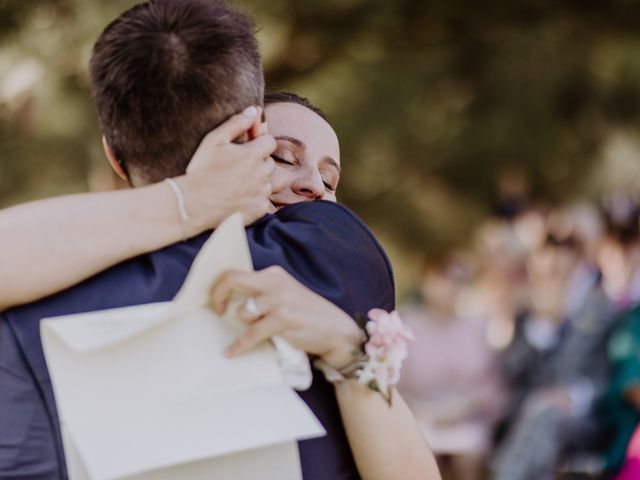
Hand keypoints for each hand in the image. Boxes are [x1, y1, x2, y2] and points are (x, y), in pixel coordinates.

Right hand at [175, 106, 275, 233]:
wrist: (194, 204)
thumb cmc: (201, 170)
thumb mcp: (214, 140)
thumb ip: (236, 123)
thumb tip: (254, 110)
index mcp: (254, 154)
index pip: (270, 141)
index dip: (258, 142)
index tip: (246, 147)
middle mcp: (262, 173)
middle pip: (269, 162)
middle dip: (258, 161)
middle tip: (236, 166)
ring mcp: (262, 192)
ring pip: (267, 181)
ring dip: (257, 180)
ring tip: (235, 183)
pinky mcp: (260, 209)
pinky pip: (264, 200)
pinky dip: (255, 198)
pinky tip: (238, 197)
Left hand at [210, 266, 363, 368]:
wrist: (336, 331)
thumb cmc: (309, 315)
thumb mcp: (286, 295)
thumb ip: (264, 293)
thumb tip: (232, 300)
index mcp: (274, 275)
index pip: (238, 272)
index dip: (220, 286)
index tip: (217, 301)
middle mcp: (275, 283)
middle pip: (233, 280)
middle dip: (218, 294)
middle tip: (217, 310)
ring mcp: (279, 300)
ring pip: (243, 312)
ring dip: (245, 325)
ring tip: (254, 332)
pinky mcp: (283, 320)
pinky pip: (251, 334)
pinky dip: (239, 345)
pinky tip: (232, 352)